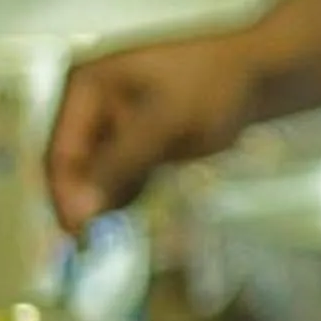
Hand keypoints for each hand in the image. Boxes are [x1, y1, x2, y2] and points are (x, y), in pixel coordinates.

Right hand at [44, 33, 256, 234]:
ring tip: (111, 235)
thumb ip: (119, 164)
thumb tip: (78, 211)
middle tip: (93, 246)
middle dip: (82, 203)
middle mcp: (90, 104)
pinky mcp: (136, 141)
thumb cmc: (210, 87)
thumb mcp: (162, 123)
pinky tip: (136, 212)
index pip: (59, 151)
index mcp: (85, 87)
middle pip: (72, 166)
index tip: (77, 234)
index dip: (64, 195)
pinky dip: (125, 196)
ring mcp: (113, 123)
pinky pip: (119, 176)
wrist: (260, 75)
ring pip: (94, 177)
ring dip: (104, 204)